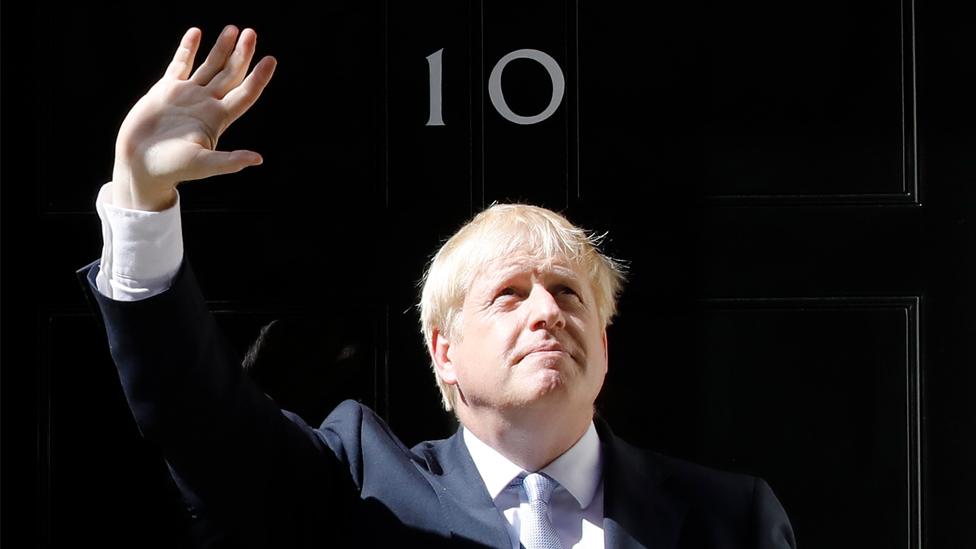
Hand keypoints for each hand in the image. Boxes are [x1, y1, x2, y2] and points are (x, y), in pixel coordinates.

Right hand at [111, 26, 276, 210]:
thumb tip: (257, 160)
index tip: (271, 60)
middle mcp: (206, 104)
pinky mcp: (166, 91)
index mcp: (217, 118)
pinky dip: (188, 49)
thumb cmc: (171, 169)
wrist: (139, 165)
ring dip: (221, 48)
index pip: (244, 93)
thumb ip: (228, 161)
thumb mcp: (202, 165)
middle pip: (230, 74)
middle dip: (242, 54)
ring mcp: (187, 95)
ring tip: (233, 29)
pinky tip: (196, 32)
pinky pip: (181, 64)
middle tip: (251, 33)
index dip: (259, 77)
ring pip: (209, 66)